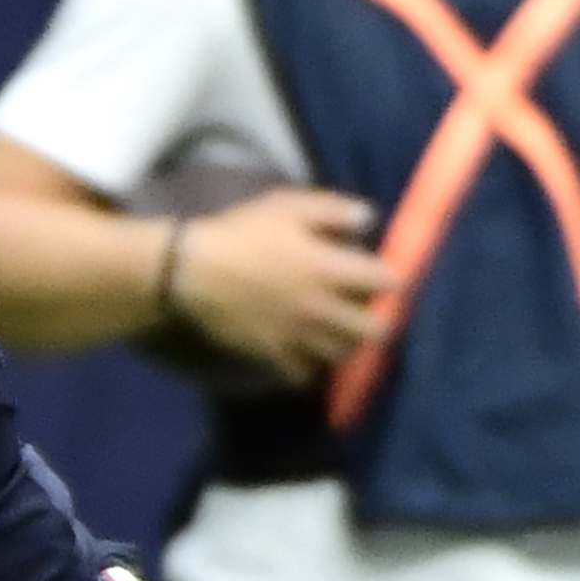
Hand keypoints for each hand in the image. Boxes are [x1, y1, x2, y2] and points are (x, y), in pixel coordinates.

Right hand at [170, 190, 398, 385]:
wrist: (191, 270)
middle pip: (373, 330)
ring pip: (342, 354)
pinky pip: (303, 374)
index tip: (381, 276)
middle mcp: (322, 308)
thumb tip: (369, 218)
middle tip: (366, 312)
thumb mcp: (287, 206)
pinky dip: (309, 367)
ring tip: (339, 334)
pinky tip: (305, 356)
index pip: (383, 281)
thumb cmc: (241, 233)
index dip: (388, 278)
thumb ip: (334, 210)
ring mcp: (298, 335)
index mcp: (330, 268)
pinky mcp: (272, 354)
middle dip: (377, 320)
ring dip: (347, 344)